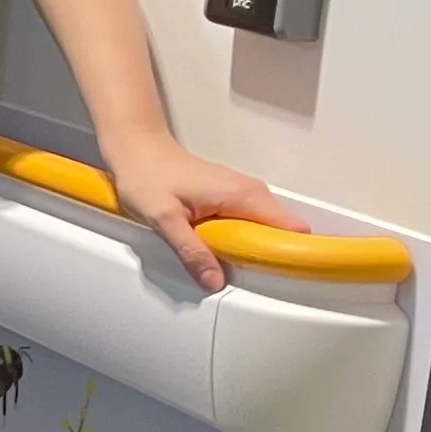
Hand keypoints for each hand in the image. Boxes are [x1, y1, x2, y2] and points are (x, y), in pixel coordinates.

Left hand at [105, 132, 302, 294]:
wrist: (138, 150)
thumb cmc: (147, 176)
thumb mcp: (164, 220)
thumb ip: (191, 252)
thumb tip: (214, 281)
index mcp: (244, 195)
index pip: (293, 229)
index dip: (289, 253)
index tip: (277, 275)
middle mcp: (251, 192)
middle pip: (281, 233)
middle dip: (266, 255)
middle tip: (238, 272)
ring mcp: (242, 194)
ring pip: (264, 230)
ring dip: (249, 249)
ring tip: (222, 260)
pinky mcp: (231, 198)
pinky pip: (248, 224)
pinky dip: (238, 239)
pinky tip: (216, 246)